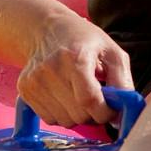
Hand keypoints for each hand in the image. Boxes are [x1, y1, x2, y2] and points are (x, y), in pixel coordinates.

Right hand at [18, 9, 134, 128]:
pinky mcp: (25, 90)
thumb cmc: (84, 40)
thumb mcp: (111, 52)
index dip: (105, 112)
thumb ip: (122, 81)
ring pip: (65, 121)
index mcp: (76, 58)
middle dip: (93, 114)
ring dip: (77, 115)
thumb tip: (125, 112)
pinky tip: (64, 95)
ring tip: (78, 93)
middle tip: (96, 98)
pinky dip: (61, 114)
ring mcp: (35, 81)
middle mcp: (51, 70)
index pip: (90, 100)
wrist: (46, 28)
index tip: (111, 110)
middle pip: (78, 115)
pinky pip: (50, 119)